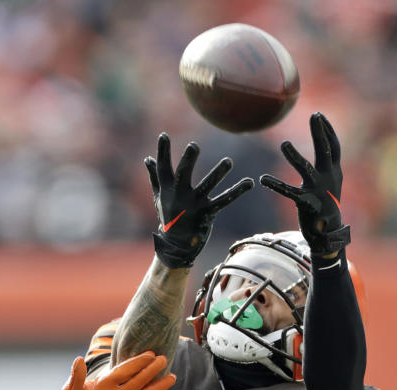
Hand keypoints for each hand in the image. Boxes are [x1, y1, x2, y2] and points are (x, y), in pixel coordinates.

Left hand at [49, 352, 175, 389]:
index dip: (136, 362)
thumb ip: (77, 377)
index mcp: (106, 383)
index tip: (149, 354)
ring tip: (172, 378)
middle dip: (150, 370)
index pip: (124, 370)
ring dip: (157, 388)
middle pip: (138, 379)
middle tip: (164, 359)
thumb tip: (78, 359)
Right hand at [146, 133, 253, 267]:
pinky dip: (237, 191)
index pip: (163, 167)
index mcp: (167, 189)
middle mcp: (178, 196)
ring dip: (218, 174)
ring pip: (206, 186)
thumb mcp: (159, 197)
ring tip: (228, 162)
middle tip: (194, 146)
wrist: (175, 246)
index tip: (164, 135)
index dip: (163, 151)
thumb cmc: (168, 217)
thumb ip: (155, 177)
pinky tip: (249, 182)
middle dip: (188, 160)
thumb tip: (147, 159)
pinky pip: (224, 201)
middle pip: (183, 174)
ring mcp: (193, 205)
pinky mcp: (207, 214)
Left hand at [259, 113, 349, 256]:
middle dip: (320, 133)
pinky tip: (263, 179)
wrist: (328, 232)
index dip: (328, 130)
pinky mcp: (306, 203)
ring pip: (306, 169)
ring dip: (295, 157)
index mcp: (334, 172)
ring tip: (284, 144)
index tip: (319, 115)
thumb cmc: (325, 205)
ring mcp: (318, 190)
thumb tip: (324, 150)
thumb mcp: (329, 183)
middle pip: (326, 151)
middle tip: (314, 116)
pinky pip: (289, 192)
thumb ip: (326, 166)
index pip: (334, 146)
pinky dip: (276, 185)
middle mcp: (329, 178)